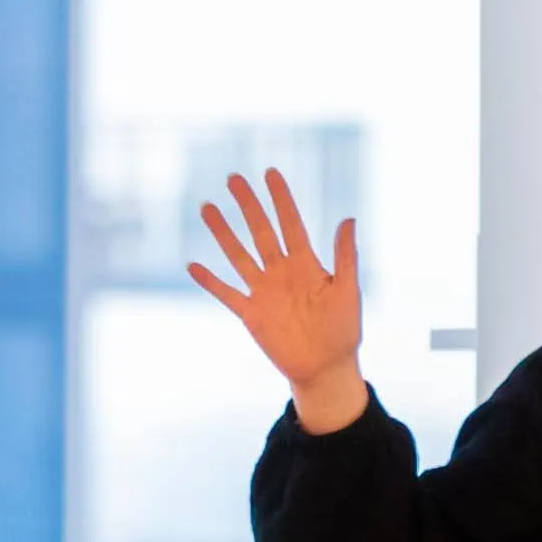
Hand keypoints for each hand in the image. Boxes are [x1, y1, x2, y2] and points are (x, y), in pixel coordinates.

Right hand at [189, 170, 369, 434]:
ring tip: (207, 207)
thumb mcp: (348, 291)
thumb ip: (344, 257)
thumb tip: (348, 218)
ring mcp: (264, 291)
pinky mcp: (251, 314)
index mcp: (306, 264)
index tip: (270, 173)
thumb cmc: (343, 331)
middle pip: (260, 231)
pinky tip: (193, 265)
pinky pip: (227, 293)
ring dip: (223, 233)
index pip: (291, 223)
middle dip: (247, 205)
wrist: (326, 368)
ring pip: (239, 255)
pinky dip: (210, 281)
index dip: (281, 199)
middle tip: (233, 178)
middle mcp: (281, 272)